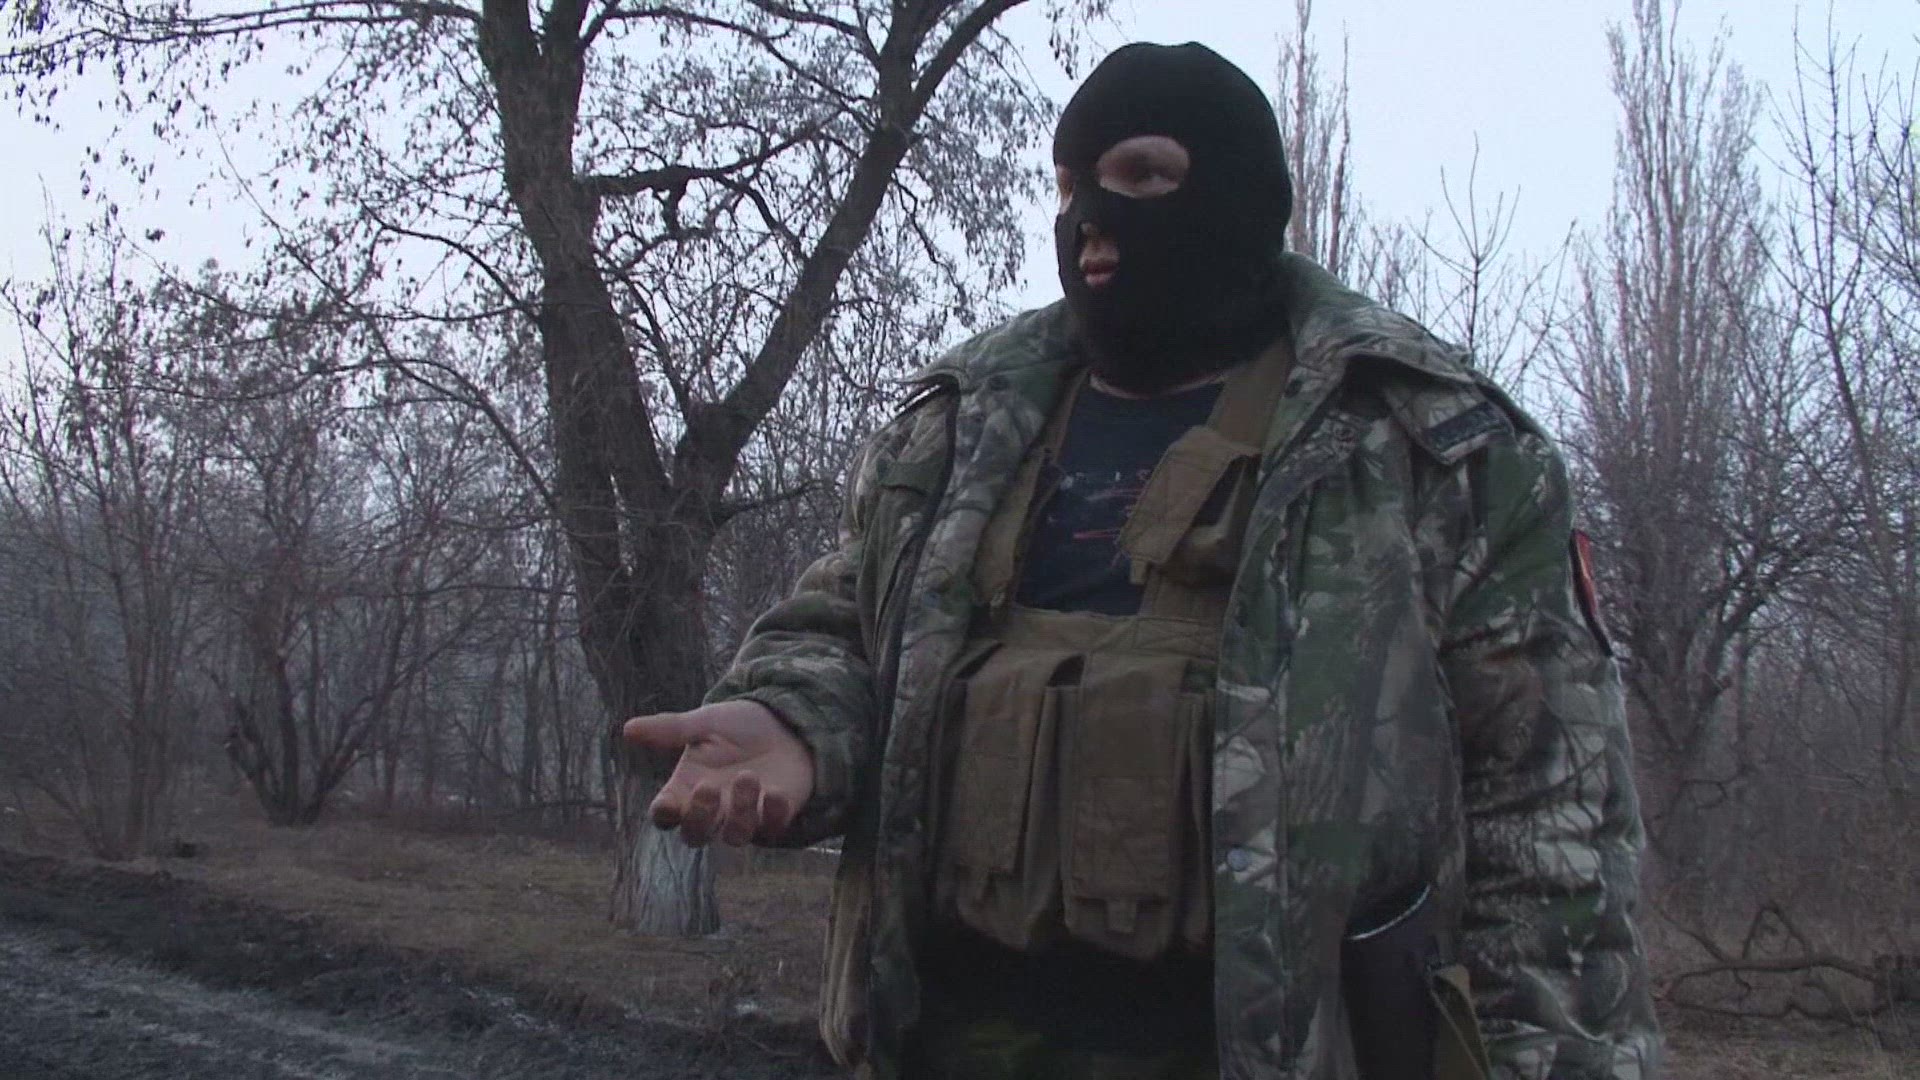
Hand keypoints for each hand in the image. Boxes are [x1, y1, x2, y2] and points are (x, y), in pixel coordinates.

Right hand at [621, 700, 814, 845]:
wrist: (784, 724)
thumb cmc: (736, 727)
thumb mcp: (704, 723)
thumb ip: (670, 729)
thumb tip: (628, 728)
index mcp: (686, 789)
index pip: (665, 814)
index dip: (664, 814)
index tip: (667, 803)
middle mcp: (712, 810)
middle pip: (695, 835)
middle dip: (700, 817)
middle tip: (709, 786)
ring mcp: (743, 817)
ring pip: (735, 837)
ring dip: (740, 812)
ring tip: (748, 775)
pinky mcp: (775, 818)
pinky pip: (772, 830)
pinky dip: (774, 815)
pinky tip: (776, 792)